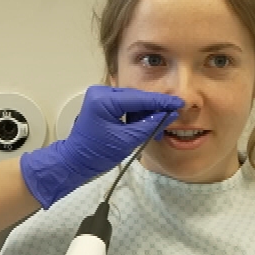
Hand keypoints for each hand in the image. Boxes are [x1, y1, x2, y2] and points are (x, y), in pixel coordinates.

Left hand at [18, 86, 181, 207]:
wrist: (75, 162)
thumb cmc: (97, 153)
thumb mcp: (127, 140)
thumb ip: (150, 125)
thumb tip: (170, 115)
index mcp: (104, 100)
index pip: (139, 98)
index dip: (161, 102)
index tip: (179, 104)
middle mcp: (101, 92)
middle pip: (136, 97)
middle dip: (153, 109)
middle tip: (170, 119)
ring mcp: (100, 96)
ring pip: (132, 101)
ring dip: (145, 113)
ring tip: (156, 127)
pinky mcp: (101, 103)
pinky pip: (124, 105)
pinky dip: (135, 114)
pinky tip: (145, 124)